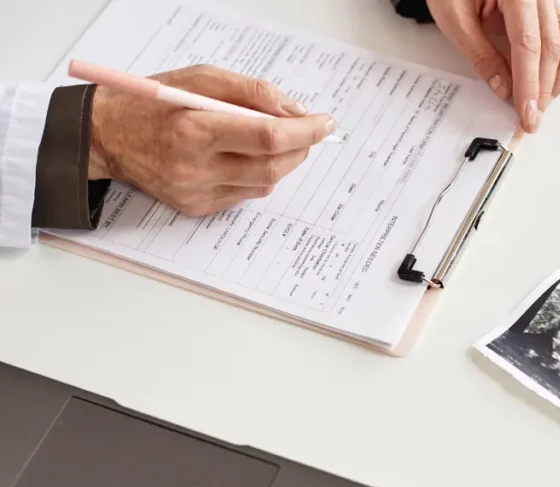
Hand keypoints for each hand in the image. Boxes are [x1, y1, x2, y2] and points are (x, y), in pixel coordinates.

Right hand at [88, 64, 335, 216]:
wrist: (107, 136)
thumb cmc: (153, 102)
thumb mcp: (200, 77)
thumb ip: (251, 92)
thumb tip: (295, 111)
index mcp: (194, 129)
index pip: (268, 137)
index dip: (304, 132)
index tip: (324, 123)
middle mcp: (195, 167)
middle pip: (272, 167)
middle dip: (300, 148)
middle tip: (308, 131)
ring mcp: (195, 192)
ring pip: (263, 184)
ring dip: (282, 162)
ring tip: (276, 141)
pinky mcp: (195, 207)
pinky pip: (244, 195)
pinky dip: (257, 176)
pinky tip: (246, 158)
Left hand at [426, 0, 559, 132]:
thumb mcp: (455, 18)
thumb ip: (480, 54)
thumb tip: (503, 89)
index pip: (528, 44)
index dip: (528, 84)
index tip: (526, 113)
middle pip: (551, 46)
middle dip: (542, 88)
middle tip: (532, 119)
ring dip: (556, 77)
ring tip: (540, 104)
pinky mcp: (546, 4)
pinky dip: (558, 61)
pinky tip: (546, 80)